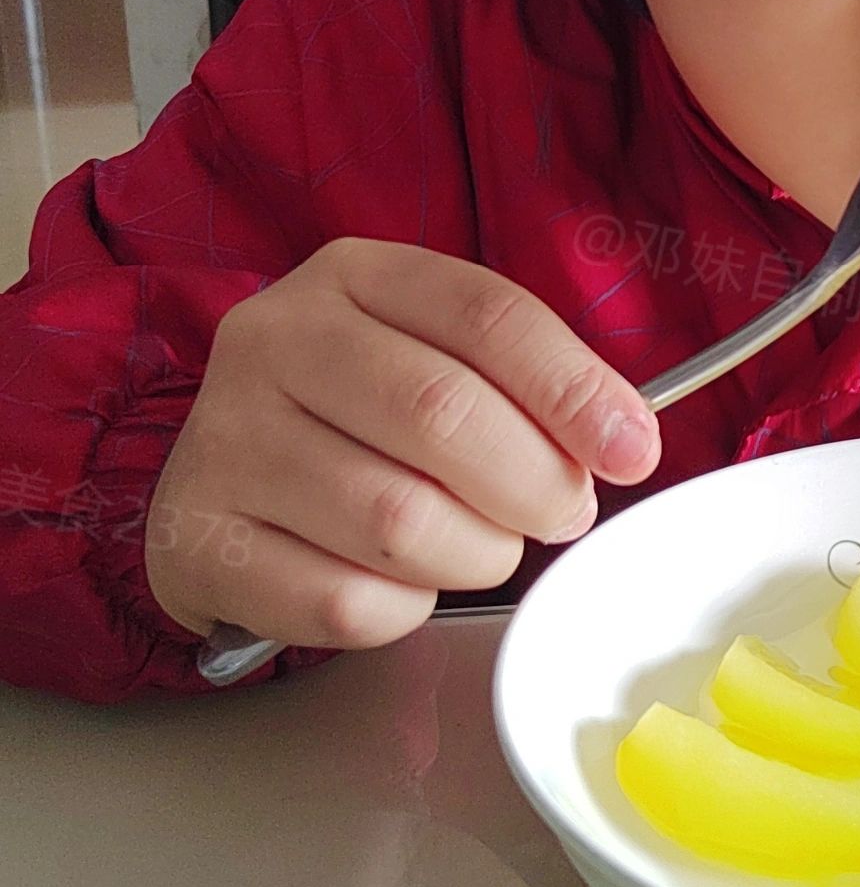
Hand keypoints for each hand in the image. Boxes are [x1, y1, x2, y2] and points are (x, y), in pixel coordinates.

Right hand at [148, 237, 659, 652]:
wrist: (218, 486)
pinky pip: (345, 603)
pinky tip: (402, 584)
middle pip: (444, 413)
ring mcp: (227, 440)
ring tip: (482, 546)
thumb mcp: (435, 357)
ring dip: (475, 553)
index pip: (487, 315)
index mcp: (351, 277)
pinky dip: (402, 609)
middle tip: (561, 511)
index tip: (632, 450)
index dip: (575, 389)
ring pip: (399, 521)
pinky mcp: (200, 542)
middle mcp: (275, 342)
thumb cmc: (355, 418)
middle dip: (535, 482)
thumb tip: (624, 440)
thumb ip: (525, 383)